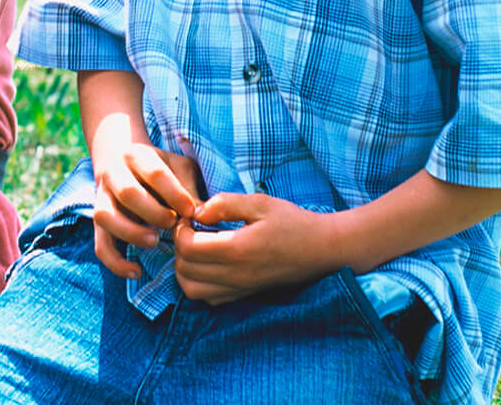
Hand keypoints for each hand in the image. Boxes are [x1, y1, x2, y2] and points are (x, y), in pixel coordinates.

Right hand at [90, 129, 203, 279]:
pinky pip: (100, 245)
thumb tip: (203, 215)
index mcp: (136, 156)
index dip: (174, 193)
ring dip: (130, 232)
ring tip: (154, 241)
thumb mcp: (178, 166)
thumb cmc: (159, 168)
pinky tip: (136, 271)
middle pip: (128, 192)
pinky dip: (115, 261)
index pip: (154, 172)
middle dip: (153, 212)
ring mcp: (101, 199)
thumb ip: (189, 187)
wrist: (120, 161)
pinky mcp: (98, 223)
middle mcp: (114, 174)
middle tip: (172, 223)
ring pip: (105, 216)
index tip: (192, 211)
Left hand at [172, 192, 341, 303]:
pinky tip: (209, 263)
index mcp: (238, 249)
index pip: (187, 248)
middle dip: (178, 248)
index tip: (190, 217)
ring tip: (196, 247)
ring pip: (192, 290)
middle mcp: (236, 275)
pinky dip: (199, 283)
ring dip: (184, 268)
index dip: (179, 230)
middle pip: (184, 270)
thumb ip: (225, 203)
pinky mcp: (245, 294)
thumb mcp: (260, 202)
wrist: (323, 249)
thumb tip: (197, 212)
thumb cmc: (293, 222)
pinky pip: (209, 298)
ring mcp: (241, 288)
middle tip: (190, 230)